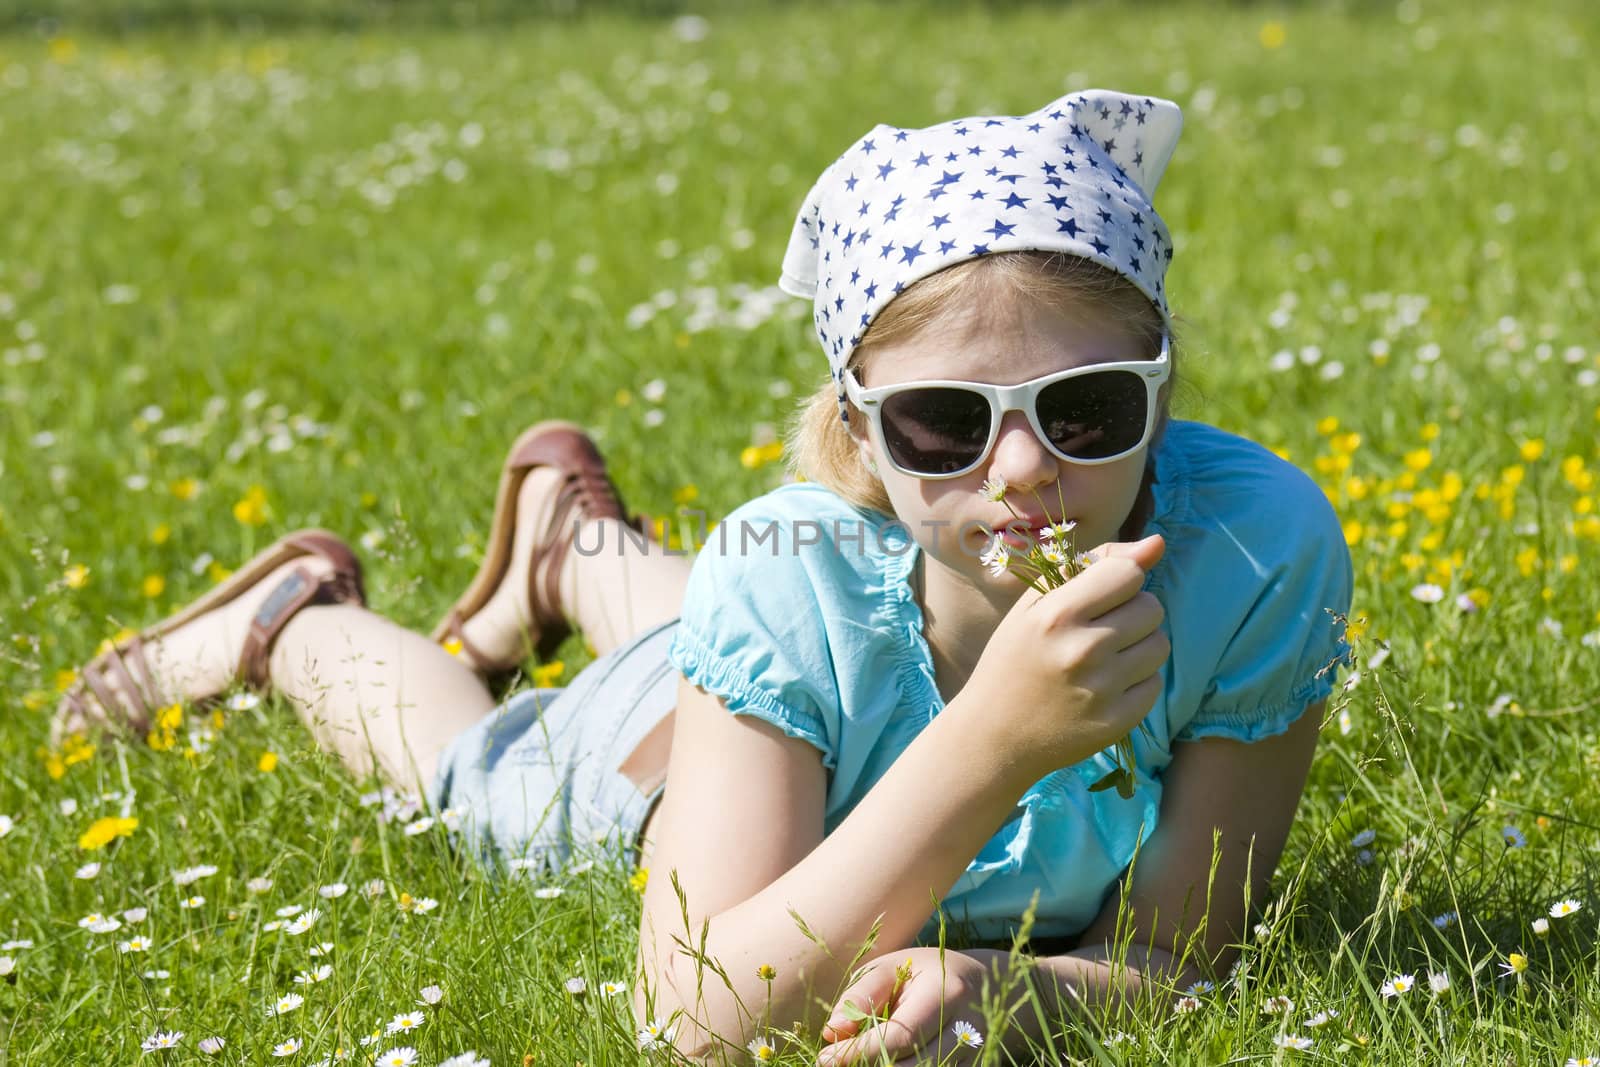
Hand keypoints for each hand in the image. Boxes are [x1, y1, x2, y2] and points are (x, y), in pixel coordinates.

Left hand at [815, 948, 1012, 1065]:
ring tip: (856, 1063)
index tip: (824, 1059)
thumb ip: (862, 996)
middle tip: (834, 1066)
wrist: (986, 988)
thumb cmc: (927, 973)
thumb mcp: (892, 968)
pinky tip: (878, 1064)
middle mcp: (966, 1032)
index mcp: (946, 994)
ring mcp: (972, 1059)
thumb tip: (832, 1033)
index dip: (858, 1054)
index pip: (899, 1036)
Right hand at [961, 534, 1169, 784]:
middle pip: (1152, 607)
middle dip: (1132, 612)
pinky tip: (1104, 688)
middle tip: (1100, 630)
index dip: (1120, 580)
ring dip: (1139, 646)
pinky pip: (1154, 683)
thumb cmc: (1014, 659)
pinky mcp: (1118, 720)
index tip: (1100, 596)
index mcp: (1058, 614)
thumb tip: (1158, 543)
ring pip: (1160, 644)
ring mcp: (1103, 688)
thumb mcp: (1036, 605)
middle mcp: (1083, 649)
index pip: (1129, 572)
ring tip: (1104, 659)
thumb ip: (1095, 565)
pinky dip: (1136, 682)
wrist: (992, 735)